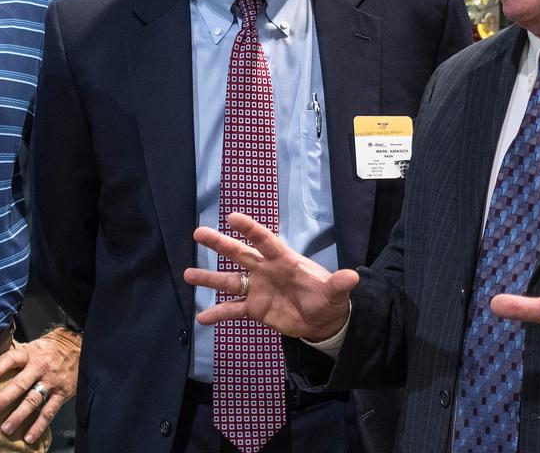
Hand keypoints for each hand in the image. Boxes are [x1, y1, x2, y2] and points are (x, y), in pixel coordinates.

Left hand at [0, 327, 80, 443]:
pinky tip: (29, 436)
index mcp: (30, 353)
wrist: (77, 346)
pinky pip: (49, 412)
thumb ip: (15, 355)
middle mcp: (40, 368)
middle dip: (5, 398)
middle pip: (21, 384)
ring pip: (33, 401)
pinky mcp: (61, 394)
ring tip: (6, 428)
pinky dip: (39, 426)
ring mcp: (51, 382)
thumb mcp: (32, 345)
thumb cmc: (49, 348)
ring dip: (19, 416)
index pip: (11, 359)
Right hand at [183, 213, 358, 340]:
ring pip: (229, 281)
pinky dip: (217, 314)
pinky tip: (201, 318)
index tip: (232, 218)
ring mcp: (257, 289)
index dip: (250, 229)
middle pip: (239, 254)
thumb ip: (339, 284)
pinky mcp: (254, 308)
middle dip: (219, 243)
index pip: (265, 241)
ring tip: (187, 274)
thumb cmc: (327, 298)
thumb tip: (352, 277)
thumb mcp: (335, 293)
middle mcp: (265, 270)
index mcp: (283, 260)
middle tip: (198, 233)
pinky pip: (232, 310)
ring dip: (208, 278)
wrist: (322, 321)